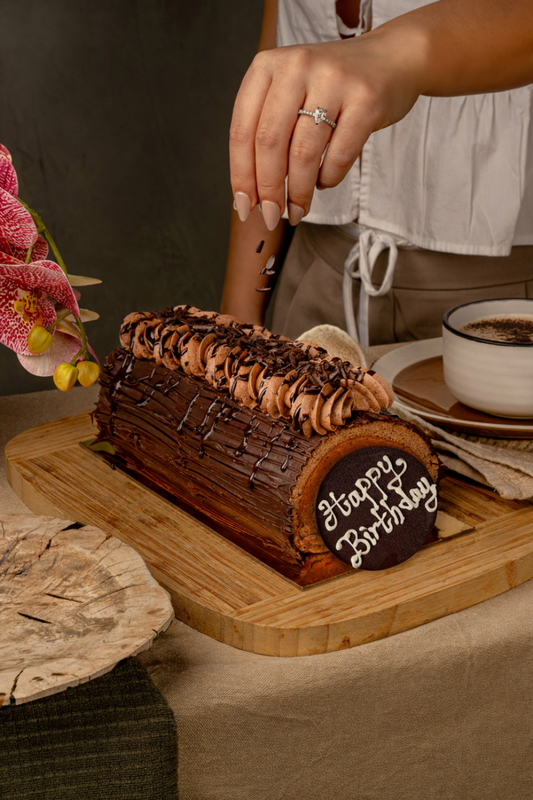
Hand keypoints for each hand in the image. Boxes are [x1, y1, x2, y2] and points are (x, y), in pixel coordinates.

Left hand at [229, 28, 421, 228]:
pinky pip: (339, 156)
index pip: (242, 130)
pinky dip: (328, 178)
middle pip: (269, 143)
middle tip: (270, 216)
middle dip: (268, 190)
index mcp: (268, 66)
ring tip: (298, 210)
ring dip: (298, 192)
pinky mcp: (366, 100)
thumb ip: (267, 132)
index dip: (241, 175)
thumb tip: (249, 194)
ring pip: (303, 153)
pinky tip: (323, 181)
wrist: (392, 59)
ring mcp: (333, 81)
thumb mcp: (290, 94)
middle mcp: (297, 66)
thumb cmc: (332, 87)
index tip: (243, 206)